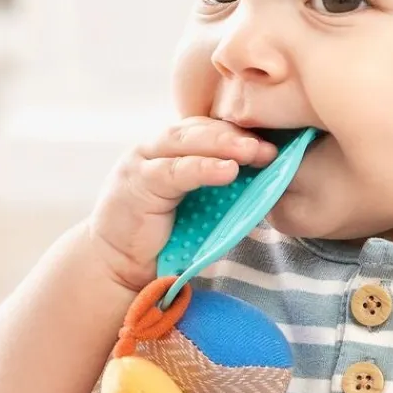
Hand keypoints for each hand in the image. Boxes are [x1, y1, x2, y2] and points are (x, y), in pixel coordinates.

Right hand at [86, 117, 279, 291]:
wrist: (117, 266)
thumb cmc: (161, 239)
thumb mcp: (194, 205)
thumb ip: (218, 187)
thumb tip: (266, 181)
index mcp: (170, 149)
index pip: (208, 127)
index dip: (239, 131)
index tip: (274, 139)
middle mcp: (154, 148)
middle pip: (199, 128)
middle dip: (236, 134)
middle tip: (270, 145)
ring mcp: (142, 162)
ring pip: (186, 141)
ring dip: (223, 145)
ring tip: (255, 152)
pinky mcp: (136, 183)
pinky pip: (174, 171)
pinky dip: (203, 168)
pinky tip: (228, 171)